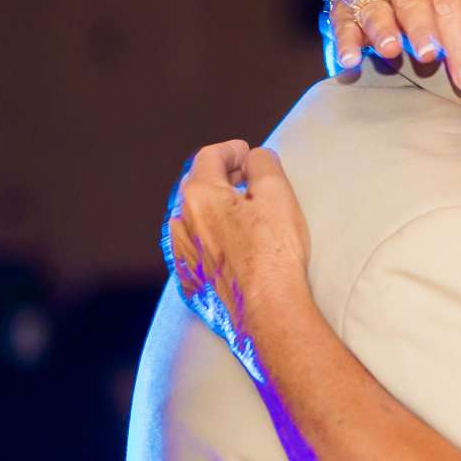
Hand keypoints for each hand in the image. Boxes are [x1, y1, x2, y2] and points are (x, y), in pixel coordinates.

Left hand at [165, 141, 311, 352]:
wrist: (267, 310)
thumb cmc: (273, 253)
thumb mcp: (277, 193)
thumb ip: (263, 164)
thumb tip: (254, 158)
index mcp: (200, 195)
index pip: (210, 157)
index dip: (231, 150)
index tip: (245, 153)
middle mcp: (183, 222)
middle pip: (197, 186)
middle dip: (220, 177)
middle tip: (244, 177)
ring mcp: (183, 253)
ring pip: (192, 218)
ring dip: (212, 208)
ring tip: (237, 211)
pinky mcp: (191, 280)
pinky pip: (194, 249)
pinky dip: (209, 238)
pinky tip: (229, 245)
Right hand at [326, 0, 460, 90]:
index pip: (450, 3)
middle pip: (413, 2)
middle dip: (423, 30)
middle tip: (430, 57)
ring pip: (377, 9)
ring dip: (383, 30)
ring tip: (391, 50)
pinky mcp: (344, 7)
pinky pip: (345, 24)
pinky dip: (347, 42)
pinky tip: (351, 59)